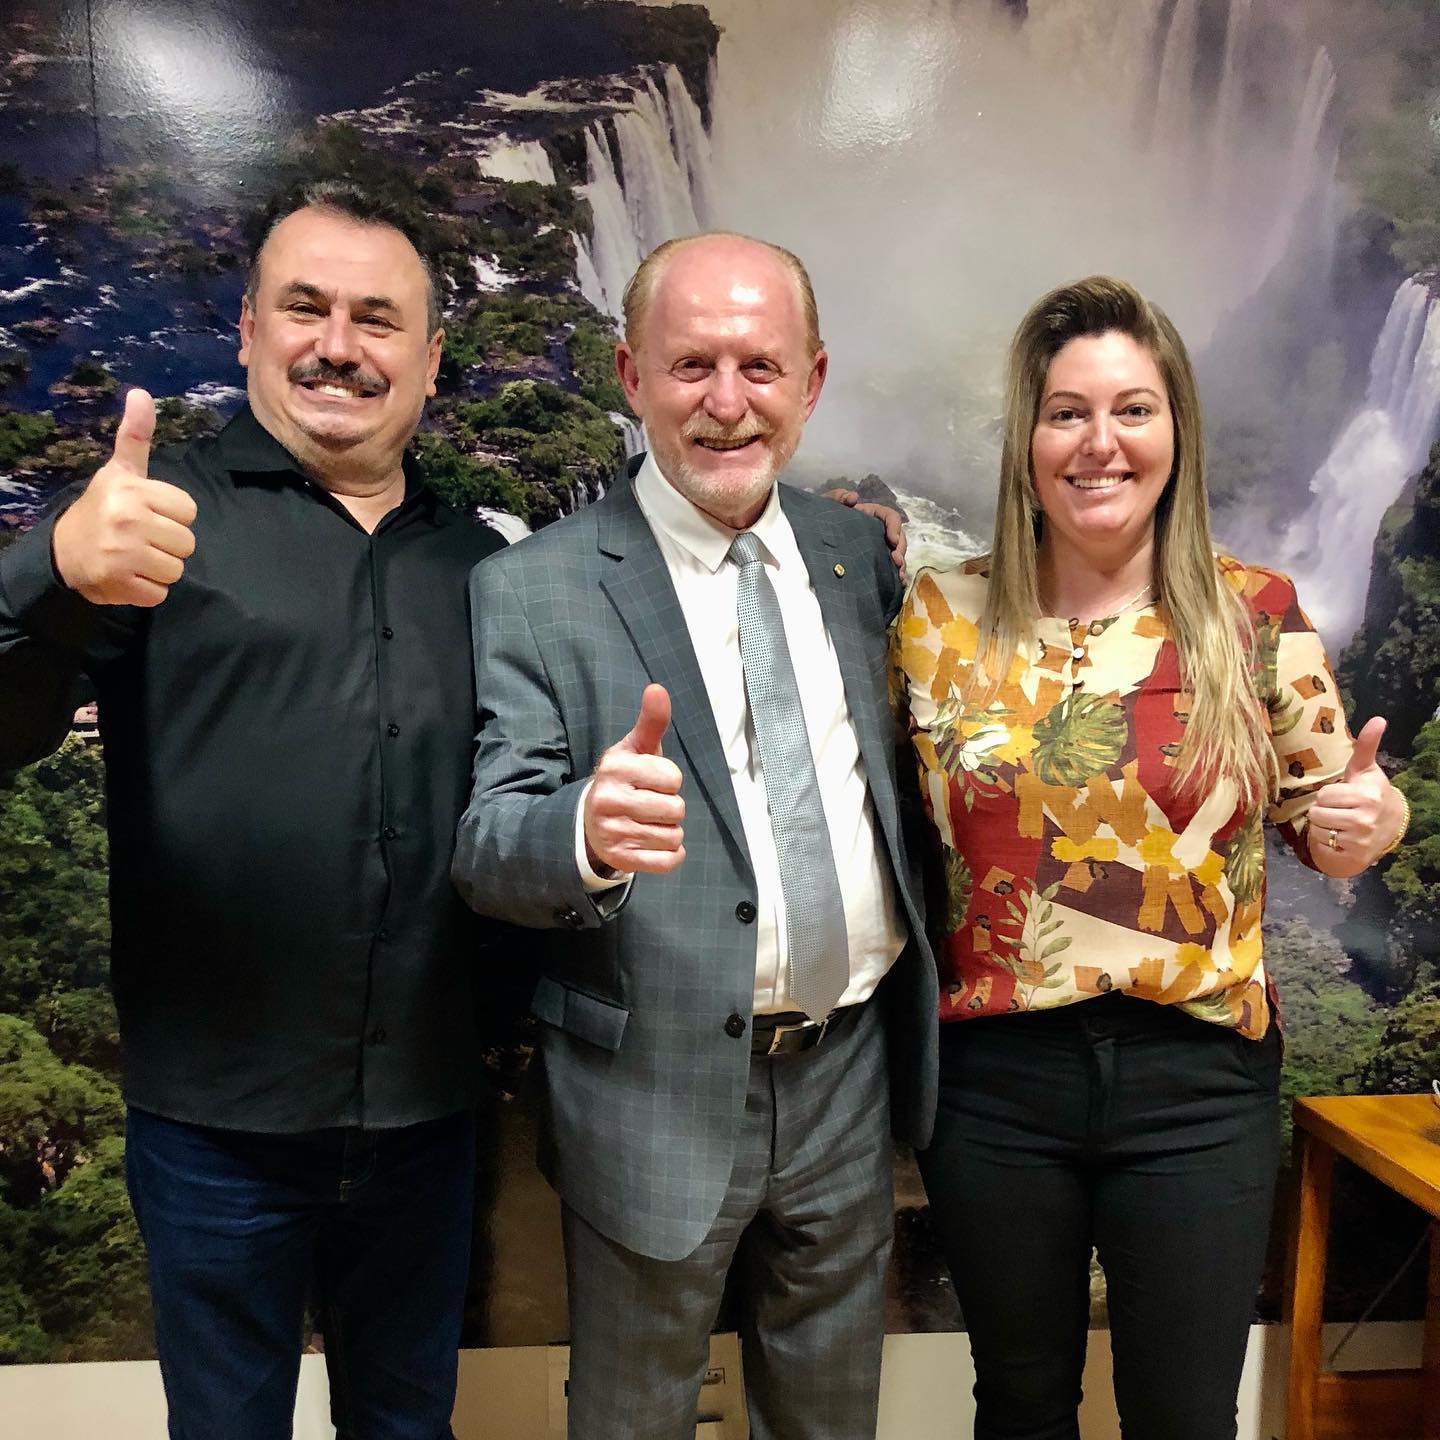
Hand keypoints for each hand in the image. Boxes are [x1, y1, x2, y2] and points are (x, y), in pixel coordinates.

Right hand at [51, 388, 197, 605]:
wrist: (62, 551)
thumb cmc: (102, 508)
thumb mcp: (119, 471)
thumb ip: (136, 436)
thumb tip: (141, 393)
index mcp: (133, 491)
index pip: (189, 511)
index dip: (174, 515)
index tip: (150, 513)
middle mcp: (128, 520)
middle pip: (187, 543)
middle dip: (169, 544)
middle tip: (142, 538)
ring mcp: (122, 554)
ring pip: (176, 569)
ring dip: (160, 568)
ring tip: (137, 557)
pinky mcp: (118, 583)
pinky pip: (159, 593)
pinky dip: (148, 590)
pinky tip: (130, 576)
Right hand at [583, 684, 685, 874]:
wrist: (591, 820)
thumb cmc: (625, 779)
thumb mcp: (635, 748)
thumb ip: (651, 721)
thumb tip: (658, 689)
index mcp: (615, 768)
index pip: (673, 777)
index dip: (669, 779)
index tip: (651, 779)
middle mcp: (609, 800)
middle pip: (676, 808)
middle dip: (671, 806)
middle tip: (650, 804)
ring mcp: (613, 833)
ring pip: (674, 836)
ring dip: (670, 830)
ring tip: (648, 822)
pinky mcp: (621, 860)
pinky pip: (667, 862)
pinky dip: (670, 855)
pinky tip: (654, 843)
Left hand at [823, 488, 906, 574]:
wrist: (813, 539)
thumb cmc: (820, 519)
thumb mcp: (826, 506)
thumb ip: (836, 497)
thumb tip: (853, 497)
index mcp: (871, 515)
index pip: (890, 517)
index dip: (895, 527)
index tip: (892, 540)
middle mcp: (877, 531)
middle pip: (898, 537)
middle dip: (901, 549)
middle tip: (896, 561)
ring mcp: (876, 547)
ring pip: (896, 553)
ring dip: (900, 564)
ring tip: (898, 575)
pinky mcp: (872, 561)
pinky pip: (888, 567)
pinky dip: (895, 574)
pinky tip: (897, 582)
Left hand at [1308, 717, 1400, 867]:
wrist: (1389, 827)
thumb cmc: (1370, 793)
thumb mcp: (1366, 769)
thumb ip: (1366, 745)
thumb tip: (1378, 719)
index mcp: (1367, 795)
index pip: (1324, 795)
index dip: (1329, 795)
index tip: (1344, 795)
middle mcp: (1365, 818)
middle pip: (1317, 812)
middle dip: (1323, 809)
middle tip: (1340, 809)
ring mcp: (1360, 838)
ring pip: (1317, 828)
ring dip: (1323, 825)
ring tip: (1340, 822)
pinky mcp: (1354, 853)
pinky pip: (1322, 843)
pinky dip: (1326, 840)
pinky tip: (1341, 836)